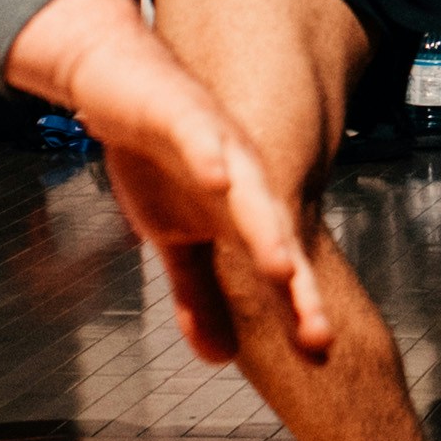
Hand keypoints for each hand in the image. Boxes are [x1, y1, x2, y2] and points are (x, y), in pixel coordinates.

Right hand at [12, 0, 324, 363]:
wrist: (121, 82)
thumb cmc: (155, 158)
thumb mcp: (171, 236)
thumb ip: (197, 293)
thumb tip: (219, 358)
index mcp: (240, 214)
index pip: (277, 269)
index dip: (298, 311)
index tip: (319, 356)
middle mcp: (241, 182)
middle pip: (277, 236)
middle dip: (298, 286)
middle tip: (316, 333)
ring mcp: (216, 146)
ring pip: (248, 189)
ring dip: (265, 229)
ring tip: (282, 270)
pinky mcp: (182, 115)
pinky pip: (198, 137)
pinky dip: (209, 157)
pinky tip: (218, 180)